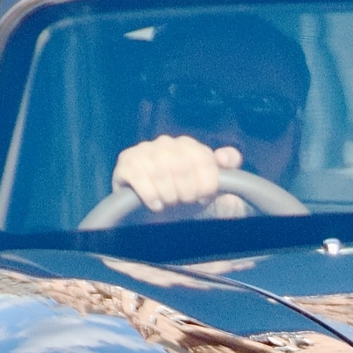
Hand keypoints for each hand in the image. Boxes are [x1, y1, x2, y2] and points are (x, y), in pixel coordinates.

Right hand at [112, 136, 243, 211]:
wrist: (158, 210)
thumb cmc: (186, 195)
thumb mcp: (211, 182)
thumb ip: (226, 165)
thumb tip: (226, 158)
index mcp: (189, 145)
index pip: (203, 159)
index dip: (206, 184)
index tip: (203, 197)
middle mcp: (166, 142)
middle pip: (182, 166)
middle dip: (186, 191)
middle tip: (184, 202)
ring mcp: (145, 150)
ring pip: (161, 171)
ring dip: (168, 195)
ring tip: (169, 203)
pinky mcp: (126, 161)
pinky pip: (139, 176)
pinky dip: (150, 195)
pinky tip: (156, 205)